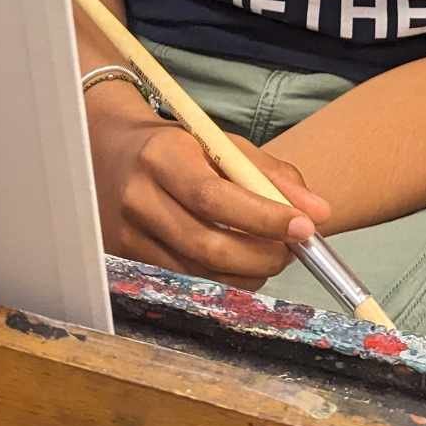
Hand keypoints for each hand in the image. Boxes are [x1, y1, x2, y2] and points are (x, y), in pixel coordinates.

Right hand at [86, 97, 329, 289]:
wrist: (106, 149)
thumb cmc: (175, 146)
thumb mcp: (221, 144)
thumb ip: (270, 175)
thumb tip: (318, 213)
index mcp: (162, 157)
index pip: (214, 197)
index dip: (262, 218)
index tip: (304, 228)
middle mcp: (138, 198)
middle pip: (206, 245)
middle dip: (261, 256)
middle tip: (292, 251)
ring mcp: (126, 234)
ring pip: (196, 272)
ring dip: (245, 274)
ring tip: (270, 256)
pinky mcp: (124, 259)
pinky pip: (182, 280)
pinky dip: (220, 280)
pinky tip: (238, 266)